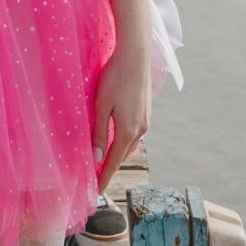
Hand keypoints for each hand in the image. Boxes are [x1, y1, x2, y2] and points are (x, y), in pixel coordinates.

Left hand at [91, 40, 151, 189]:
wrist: (136, 55)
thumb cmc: (115, 77)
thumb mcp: (102, 105)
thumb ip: (100, 132)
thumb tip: (98, 157)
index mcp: (128, 130)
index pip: (114, 161)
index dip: (105, 176)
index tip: (98, 190)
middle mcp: (140, 130)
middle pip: (123, 155)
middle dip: (111, 166)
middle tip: (98, 175)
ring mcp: (146, 120)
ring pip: (130, 144)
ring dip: (118, 152)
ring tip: (105, 158)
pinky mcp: (147, 111)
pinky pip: (135, 133)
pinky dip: (125, 140)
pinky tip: (118, 136)